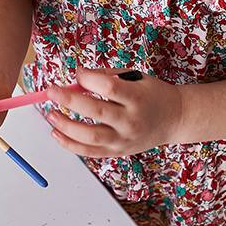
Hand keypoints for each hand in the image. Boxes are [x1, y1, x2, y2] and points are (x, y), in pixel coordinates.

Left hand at [45, 69, 184, 158]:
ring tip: (50, 114)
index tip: (77, 73)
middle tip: (51, 91)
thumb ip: (107, 77)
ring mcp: (124, 140)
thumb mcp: (136, 77)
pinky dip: (70, 145)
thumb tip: (77, 78)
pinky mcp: (118, 152)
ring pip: (90, 137)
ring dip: (65, 126)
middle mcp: (131, 121)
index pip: (109, 87)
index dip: (88, 79)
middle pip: (96, 112)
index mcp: (137, 98)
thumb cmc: (152, 94)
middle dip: (69, 100)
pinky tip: (56, 133)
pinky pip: (90, 152)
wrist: (174, 119)